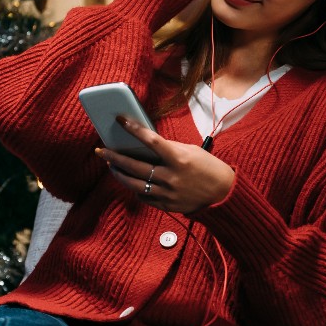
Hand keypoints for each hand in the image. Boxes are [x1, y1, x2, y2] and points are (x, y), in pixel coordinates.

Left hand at [95, 114, 234, 213]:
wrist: (223, 194)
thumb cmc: (207, 167)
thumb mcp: (190, 151)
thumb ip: (168, 149)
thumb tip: (145, 143)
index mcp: (179, 159)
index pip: (151, 140)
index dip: (134, 129)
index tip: (120, 120)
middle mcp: (171, 177)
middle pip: (134, 166)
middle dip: (114, 157)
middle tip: (101, 150)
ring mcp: (167, 193)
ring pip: (134, 183)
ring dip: (119, 173)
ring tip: (111, 165)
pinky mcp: (166, 205)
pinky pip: (143, 196)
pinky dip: (135, 187)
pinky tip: (129, 180)